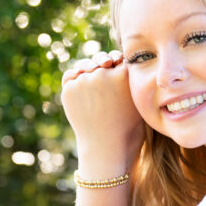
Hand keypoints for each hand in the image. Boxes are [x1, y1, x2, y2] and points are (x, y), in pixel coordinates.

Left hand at [61, 49, 143, 173]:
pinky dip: (74, 79)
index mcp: (124, 74)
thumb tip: (113, 58)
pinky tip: (81, 89)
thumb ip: (126, 78)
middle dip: (102, 66)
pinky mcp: (69, 89)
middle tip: (104, 75)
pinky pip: (70, 76)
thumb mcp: (135, 99)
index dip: (116, 63)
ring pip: (84, 66)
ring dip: (87, 71)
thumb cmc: (127, 125)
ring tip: (92, 85)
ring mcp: (84, 80)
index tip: (116, 69)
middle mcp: (103, 73)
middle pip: (100, 60)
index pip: (118, 57)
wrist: (107, 147)